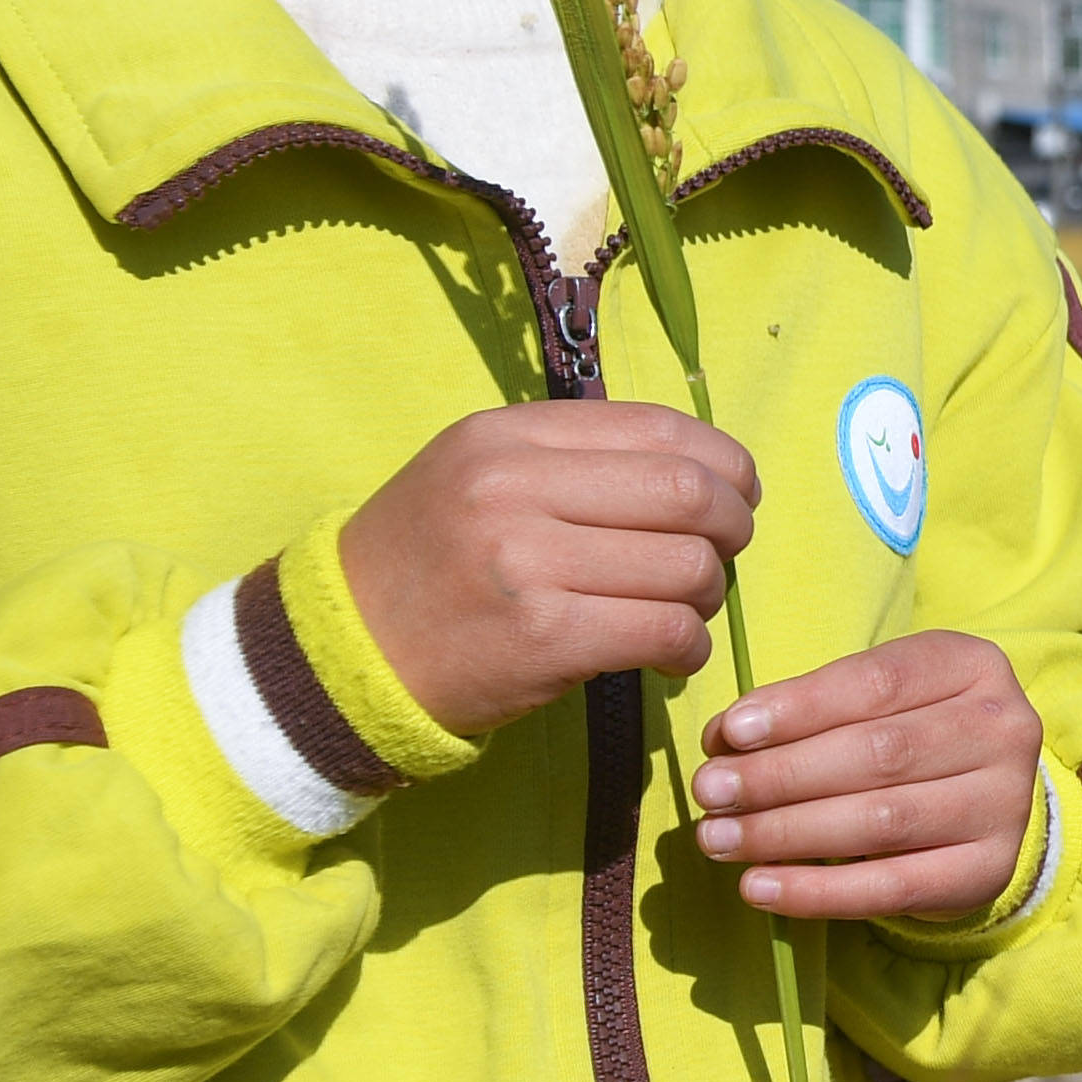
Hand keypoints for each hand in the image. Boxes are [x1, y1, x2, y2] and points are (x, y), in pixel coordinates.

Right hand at [335, 404, 757, 740]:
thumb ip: (575, 458)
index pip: (661, 428)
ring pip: (687, 566)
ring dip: (709, 594)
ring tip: (683, 609)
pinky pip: (665, 631)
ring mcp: (528, 561)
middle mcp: (515, 486)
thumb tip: (703, 469)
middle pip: (689, 494)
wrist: (346, 651)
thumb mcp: (479, 475)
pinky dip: (689, 647)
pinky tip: (671, 653)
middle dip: (732, 528)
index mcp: (508, 436)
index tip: (736, 494)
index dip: (725, 464)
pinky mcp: (543, 635)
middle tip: (723, 556)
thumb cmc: (432, 562)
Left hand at [692, 630, 1041, 922]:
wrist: (983, 798)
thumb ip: (805, 710)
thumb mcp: (870, 699)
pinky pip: (893, 888)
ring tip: (720, 838)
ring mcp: (1006, 804)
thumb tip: (726, 740)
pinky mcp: (988, 870)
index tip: (729, 733)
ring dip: (786, 833)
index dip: (799, 709)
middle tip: (709, 793)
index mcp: (972, 667)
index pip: (877, 683)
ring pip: (882, 822)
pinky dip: (816, 893)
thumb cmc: (908, 734)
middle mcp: (1003, 730)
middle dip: (780, 776)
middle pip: (879, 753)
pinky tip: (759, 887)